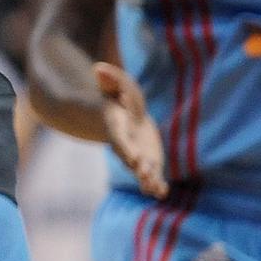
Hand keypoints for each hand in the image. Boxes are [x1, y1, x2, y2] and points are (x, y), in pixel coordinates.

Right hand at [95, 61, 166, 197]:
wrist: (120, 116)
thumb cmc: (116, 98)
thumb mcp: (115, 84)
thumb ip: (109, 78)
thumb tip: (98, 68)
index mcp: (117, 128)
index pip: (120, 140)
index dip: (126, 149)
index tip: (135, 158)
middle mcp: (125, 145)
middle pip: (130, 159)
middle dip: (137, 167)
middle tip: (145, 175)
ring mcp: (136, 154)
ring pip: (141, 171)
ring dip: (148, 180)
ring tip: (156, 190)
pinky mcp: (148, 160)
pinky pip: (152, 175)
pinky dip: (156, 184)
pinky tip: (162, 192)